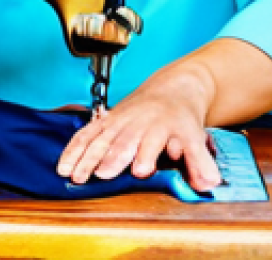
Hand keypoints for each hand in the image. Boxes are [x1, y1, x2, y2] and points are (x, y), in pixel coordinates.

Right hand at [56, 61, 221, 191]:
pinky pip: (86, 134)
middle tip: (99, 175)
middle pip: (121, 141)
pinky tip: (64, 164)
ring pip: (99, 138)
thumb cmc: (181, 116)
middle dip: (109, 157)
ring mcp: (118, 121)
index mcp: (160, 125)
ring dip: (85, 156)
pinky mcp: (106, 121)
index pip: (151, 142)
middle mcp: (137, 122)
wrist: (172, 88)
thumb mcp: (196, 136)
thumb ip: (200, 161)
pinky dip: (74, 148)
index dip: (146, 156)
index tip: (141, 171)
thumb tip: (208, 183)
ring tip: (74, 174)